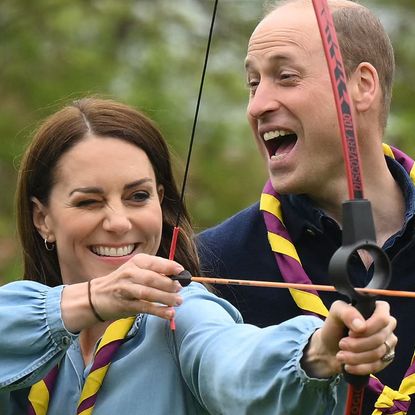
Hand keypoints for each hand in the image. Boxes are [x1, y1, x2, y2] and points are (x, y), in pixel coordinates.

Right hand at [62, 254, 183, 331]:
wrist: (95, 296)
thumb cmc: (122, 282)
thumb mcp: (136, 271)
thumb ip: (154, 272)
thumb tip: (178, 278)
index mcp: (136, 262)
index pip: (155, 262)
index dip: (170, 266)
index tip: (182, 271)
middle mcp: (130, 273)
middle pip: (152, 278)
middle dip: (169, 284)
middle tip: (180, 288)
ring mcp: (126, 289)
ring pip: (148, 293)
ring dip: (165, 297)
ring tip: (178, 301)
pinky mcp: (124, 304)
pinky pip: (144, 307)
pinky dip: (158, 311)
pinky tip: (169, 313)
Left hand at [301, 300, 396, 377]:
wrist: (328, 349)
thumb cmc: (334, 327)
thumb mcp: (335, 313)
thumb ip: (347, 312)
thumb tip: (361, 326)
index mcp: (376, 309)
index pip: (383, 318)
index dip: (368, 328)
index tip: (350, 332)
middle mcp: (386, 326)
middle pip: (379, 338)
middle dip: (357, 344)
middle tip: (342, 344)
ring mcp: (388, 343)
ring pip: (378, 353)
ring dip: (356, 357)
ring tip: (341, 355)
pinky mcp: (385, 359)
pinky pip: (378, 366)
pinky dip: (360, 367)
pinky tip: (348, 366)